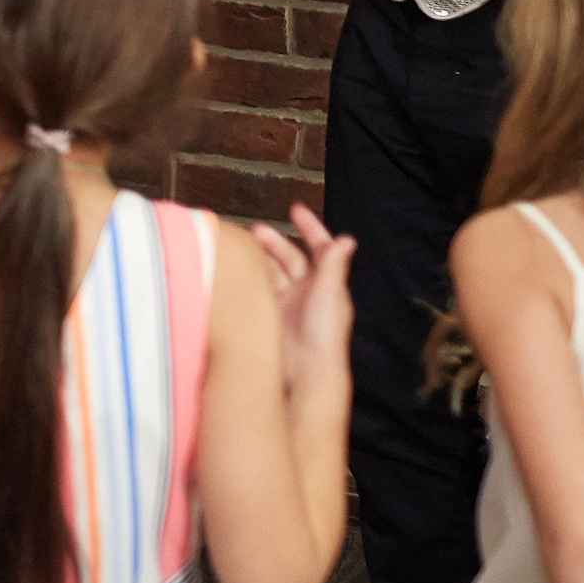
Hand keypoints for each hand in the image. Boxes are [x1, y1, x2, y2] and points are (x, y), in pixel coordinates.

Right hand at [251, 205, 355, 395]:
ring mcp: (286, 303)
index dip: (309, 227)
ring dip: (259, 257)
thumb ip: (334, 266)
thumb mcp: (330, 295)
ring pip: (271, 271)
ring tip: (241, 245)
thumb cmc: (324, 336)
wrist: (305, 372)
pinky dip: (248, 276)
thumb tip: (347, 239)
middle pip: (289, 258)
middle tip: (254, 230)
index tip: (296, 209)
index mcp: (326, 284)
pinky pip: (257, 289)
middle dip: (273, 241)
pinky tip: (236, 269)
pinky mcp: (268, 315)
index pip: (319, 248)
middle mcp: (306, 292)